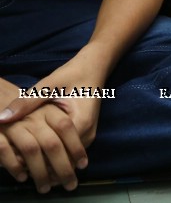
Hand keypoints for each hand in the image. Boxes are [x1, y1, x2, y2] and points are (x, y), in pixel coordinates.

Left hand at [0, 61, 104, 191]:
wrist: (93, 69)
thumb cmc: (71, 76)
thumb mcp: (48, 85)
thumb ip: (26, 103)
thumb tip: (2, 118)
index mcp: (80, 122)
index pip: (55, 152)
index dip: (35, 159)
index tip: (16, 161)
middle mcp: (88, 134)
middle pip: (63, 162)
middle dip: (42, 168)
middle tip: (20, 170)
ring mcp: (89, 136)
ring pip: (67, 161)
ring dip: (49, 166)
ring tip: (28, 169)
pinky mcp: (86, 135)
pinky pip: (69, 154)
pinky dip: (55, 158)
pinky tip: (40, 159)